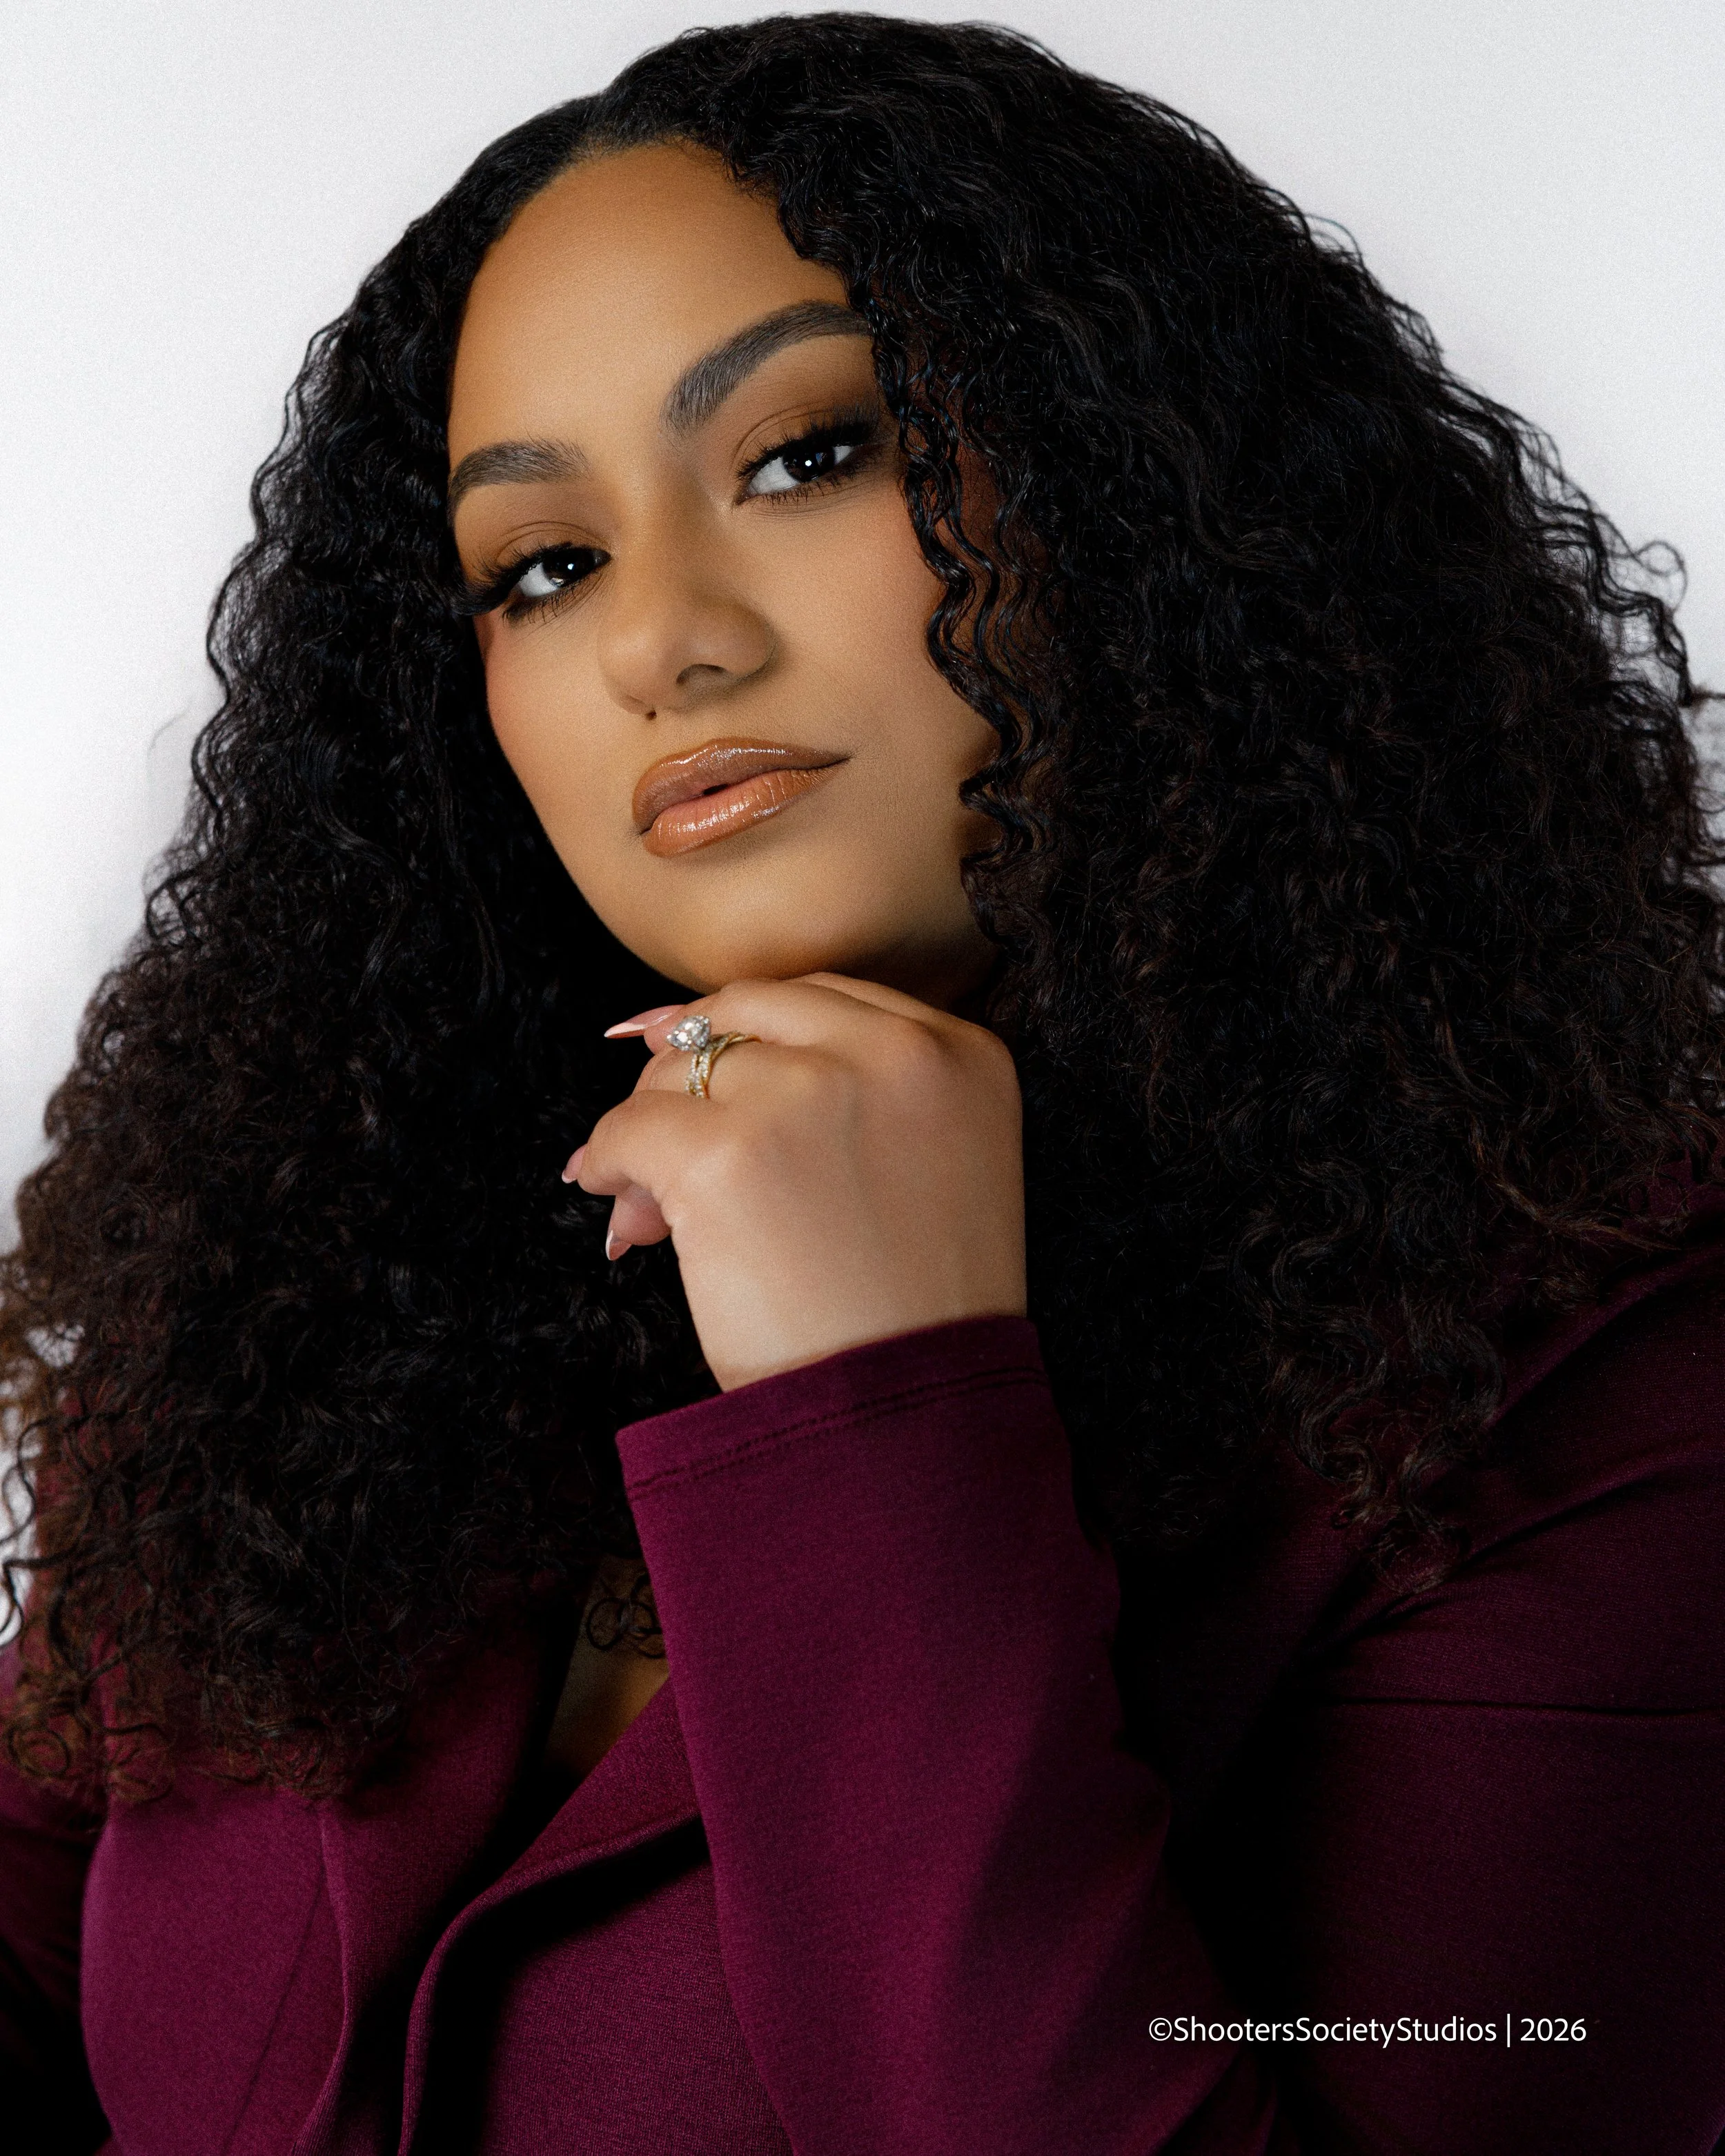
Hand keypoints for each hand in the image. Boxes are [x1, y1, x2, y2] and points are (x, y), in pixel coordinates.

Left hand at [568, 973, 1025, 1391]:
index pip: (824, 999)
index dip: (751, 1034)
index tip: (707, 1070)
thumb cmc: (912, 1312)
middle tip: (665, 1144)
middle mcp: (894, 1054)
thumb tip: (661, 1031)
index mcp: (962, 1052)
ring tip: (649, 1208)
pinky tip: (622, 1213)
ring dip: (651, 1133)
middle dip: (692, 1070)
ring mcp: (810, 1096)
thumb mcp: (937, 1163)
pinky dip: (609, 1166)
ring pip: (681, 1067)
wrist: (907, 1417)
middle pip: (746, 1014)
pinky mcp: (730, 1153)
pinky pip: (629, 1127)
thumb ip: (850, 1087)